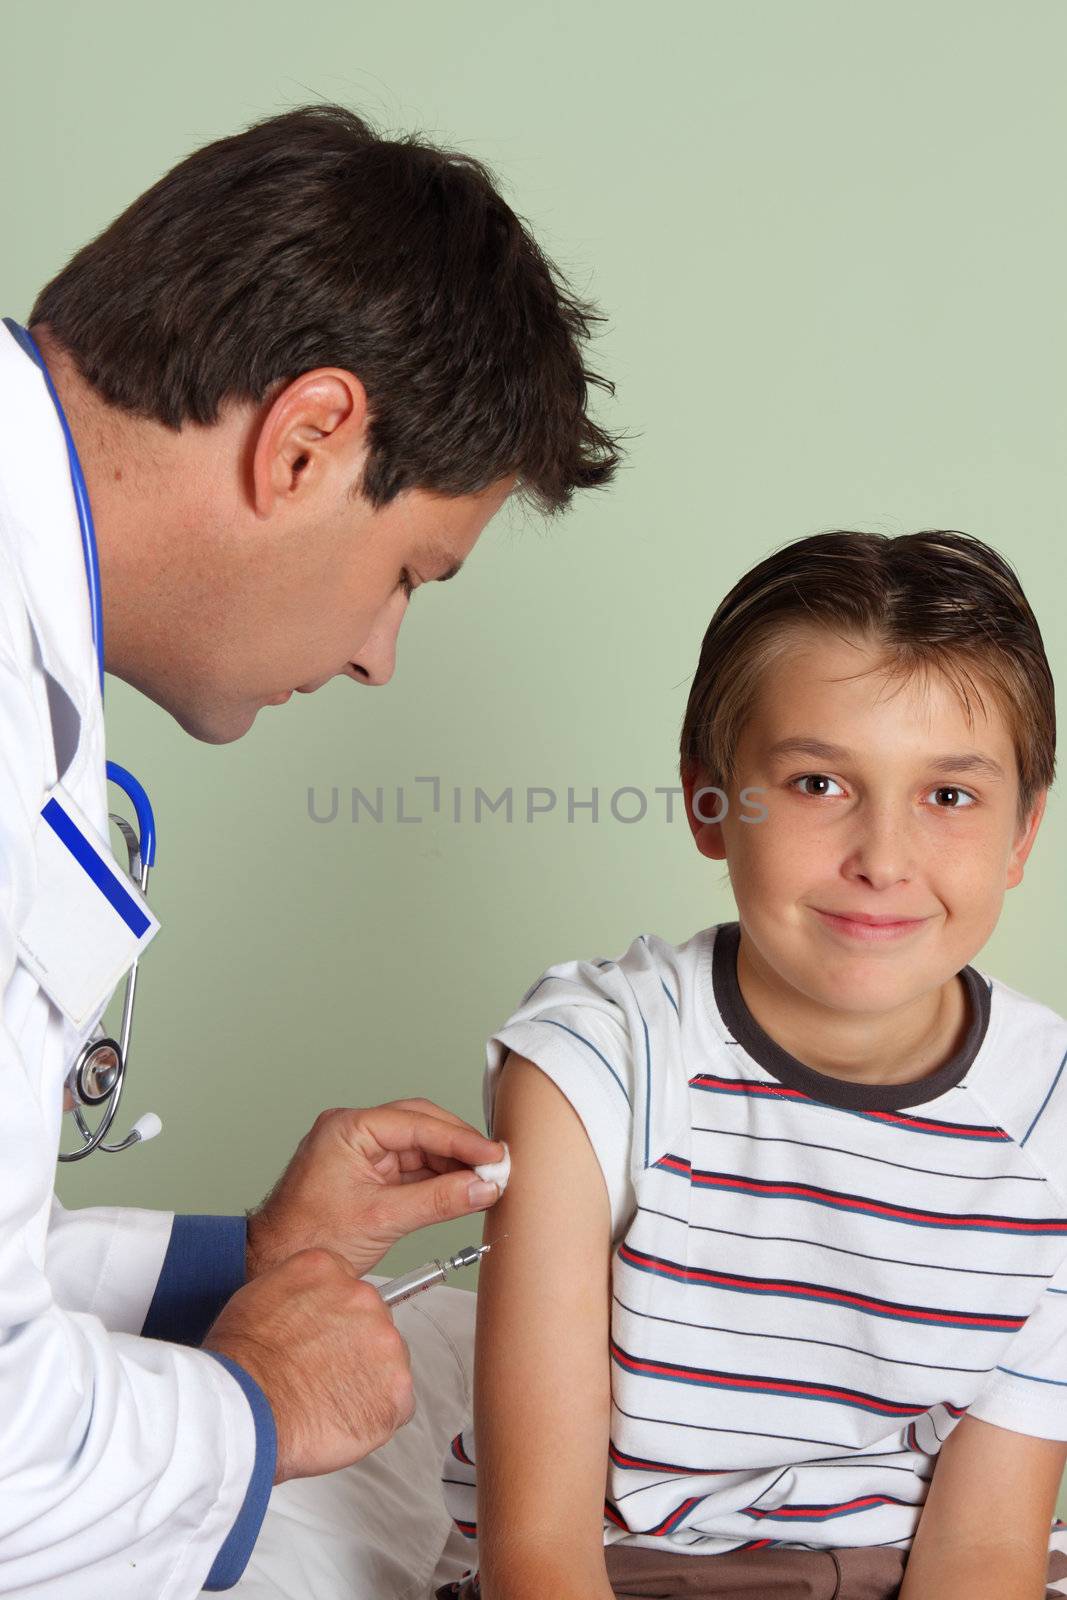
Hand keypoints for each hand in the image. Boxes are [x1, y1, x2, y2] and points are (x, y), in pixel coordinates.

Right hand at [204, 1246, 414, 1481]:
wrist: (244, 1411)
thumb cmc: (241, 1366)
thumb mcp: (256, 1298)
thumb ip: (294, 1292)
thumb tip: (306, 1307)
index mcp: (327, 1270)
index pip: (347, 1287)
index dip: (335, 1321)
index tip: (324, 1341)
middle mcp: (362, 1297)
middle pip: (372, 1322)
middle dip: (354, 1349)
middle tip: (322, 1375)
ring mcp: (384, 1341)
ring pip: (388, 1362)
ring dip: (366, 1381)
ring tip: (327, 1401)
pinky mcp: (397, 1387)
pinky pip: (397, 1403)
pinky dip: (375, 1415)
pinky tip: (343, 1420)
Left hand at [244, 1099, 504, 1279]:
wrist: (272, 1266)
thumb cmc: (307, 1239)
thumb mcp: (382, 1219)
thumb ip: (438, 1200)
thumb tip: (482, 1187)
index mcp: (350, 1128)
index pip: (418, 1123)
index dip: (461, 1139)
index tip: (494, 1156)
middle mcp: (355, 1131)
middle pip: (422, 1126)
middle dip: (461, 1147)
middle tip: (497, 1166)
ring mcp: (361, 1152)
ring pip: (420, 1147)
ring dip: (453, 1164)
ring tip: (487, 1181)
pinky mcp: (367, 1174)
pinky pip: (411, 1168)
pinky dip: (438, 1179)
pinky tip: (463, 1189)